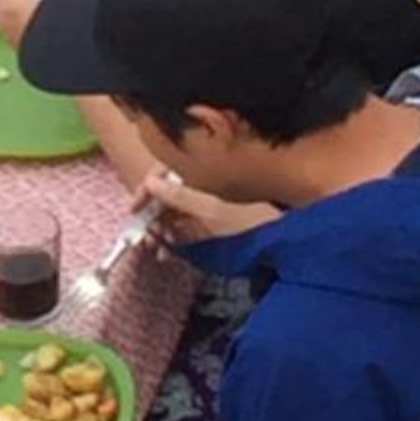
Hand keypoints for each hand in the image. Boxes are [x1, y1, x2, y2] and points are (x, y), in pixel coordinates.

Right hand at [141, 167, 271, 242]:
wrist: (286, 235)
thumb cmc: (251, 217)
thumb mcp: (211, 207)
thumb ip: (179, 196)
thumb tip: (150, 183)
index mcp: (201, 169)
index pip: (161, 172)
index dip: (145, 191)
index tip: (133, 212)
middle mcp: (201, 181)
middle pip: (165, 193)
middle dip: (151, 216)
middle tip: (144, 238)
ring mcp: (207, 200)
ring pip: (173, 211)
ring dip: (160, 229)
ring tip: (156, 248)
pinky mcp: (213, 220)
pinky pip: (185, 225)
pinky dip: (174, 237)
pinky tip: (168, 251)